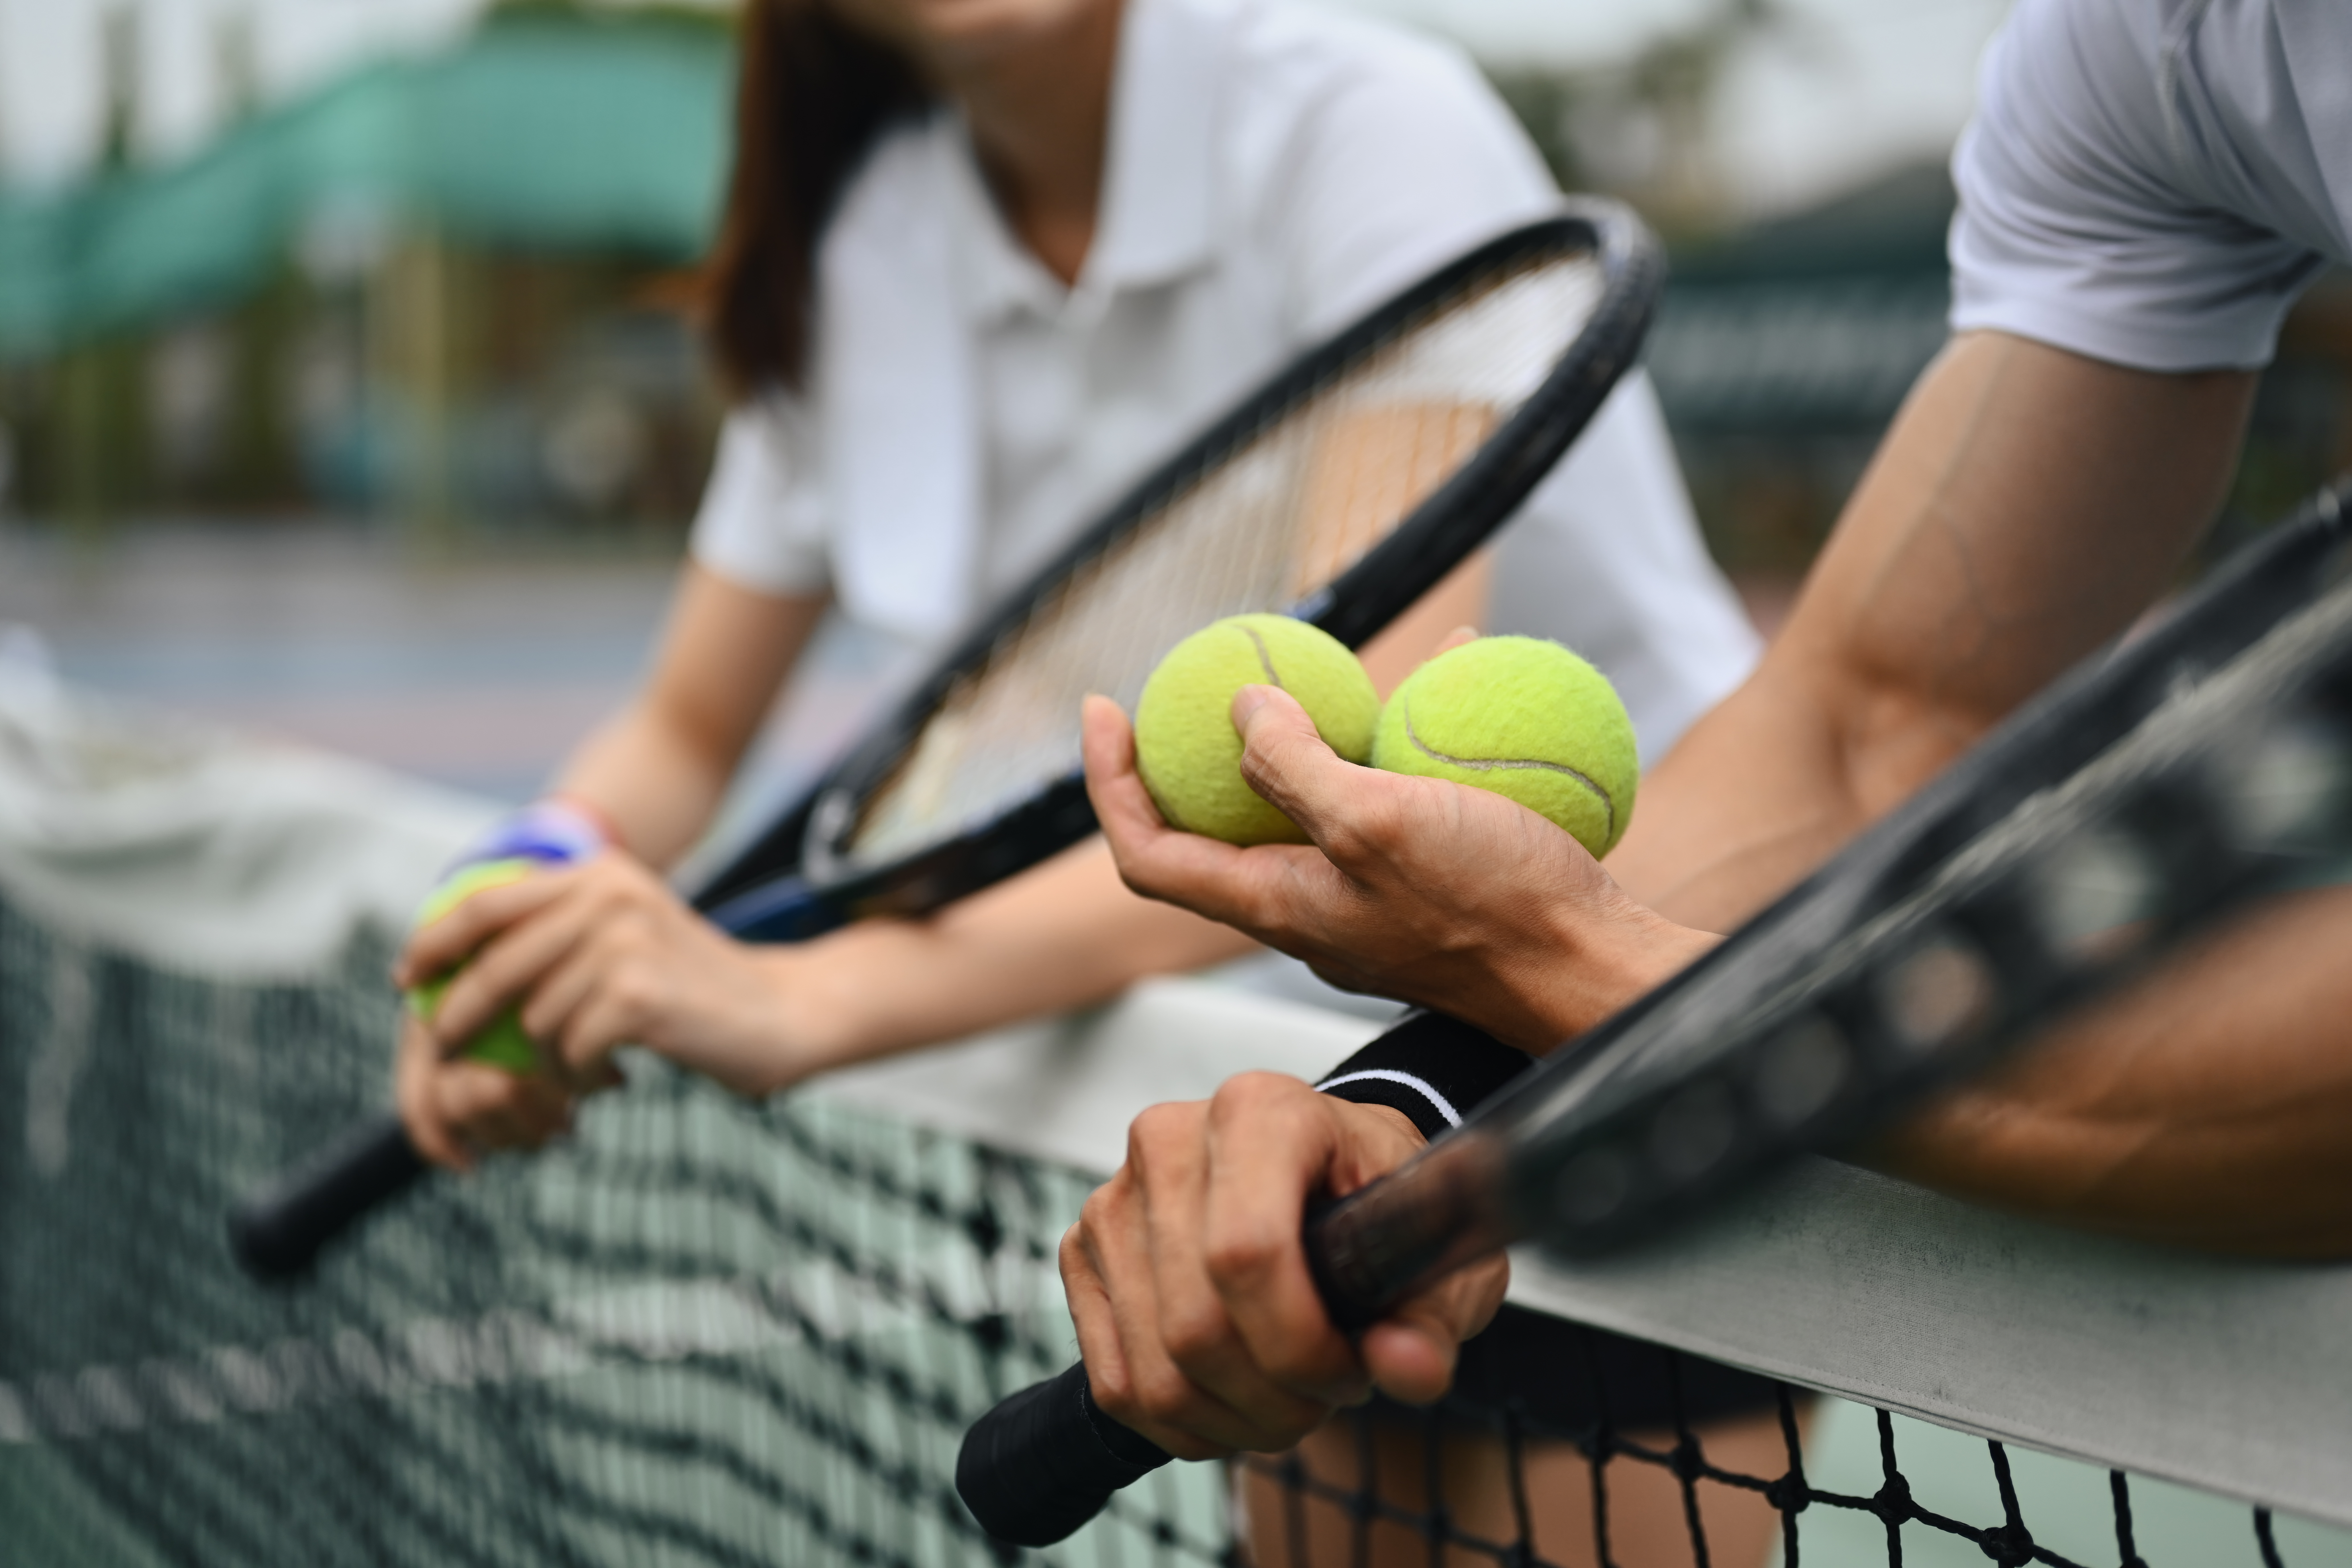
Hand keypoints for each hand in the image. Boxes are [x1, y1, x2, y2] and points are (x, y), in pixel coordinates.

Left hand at [393, 854, 814, 1160]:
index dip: (435, 942)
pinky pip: (567, 1049)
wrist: (778, 1015)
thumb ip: (558, 931)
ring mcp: (624, 941)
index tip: (407, 979)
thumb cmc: (690, 988)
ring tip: (582, 1069)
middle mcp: (609, 894)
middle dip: (462, 1017)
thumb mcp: (622, 936)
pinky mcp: (637, 994)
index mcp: (599, 871)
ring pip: (532, 1018)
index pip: (487, 902)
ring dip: (545, 1061)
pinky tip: (611, 1077)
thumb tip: (457, 960)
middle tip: (457, 1054)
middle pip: (495, 965)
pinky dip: (579, 1076)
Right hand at [1060, 1072, 1506, 1457]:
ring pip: (1155, 1373)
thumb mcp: (1436, 1251)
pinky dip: (1181, 1423)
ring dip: (1232, 1420)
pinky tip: (1233, 1403)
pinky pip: (1116, 1384)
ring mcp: (1114, 1198)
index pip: (1247, 1253)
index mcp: (1260, 1111)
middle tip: (1329, 1393)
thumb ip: (1431, 1318)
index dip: (1301, 1345)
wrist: (1325, 1176)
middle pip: (1197, 1328)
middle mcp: (1172, 1139)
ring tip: (1288, 1399)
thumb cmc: (1379, 1203)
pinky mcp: (1082, 1254)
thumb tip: (1409, 1371)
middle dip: (1276, 1398)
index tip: (1353, 1372)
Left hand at [1080, 688, 1715, 1049]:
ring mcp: (1366, 899)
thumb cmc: (1490, 905)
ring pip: (1306, 806)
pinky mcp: (1424, 883)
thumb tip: (1239, 710)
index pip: (1148, 853)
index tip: (1104, 707)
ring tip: (1325, 661)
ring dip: (1305, 732)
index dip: (1109, 784)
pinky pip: (1388, 798)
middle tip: (1197, 676)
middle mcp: (1308, 909)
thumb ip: (1296, 769)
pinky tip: (1451, 668)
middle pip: (1212, 831)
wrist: (1588, 970)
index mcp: (1277, 906)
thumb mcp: (1381, 823)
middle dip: (1190, 754)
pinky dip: (1398, 738)